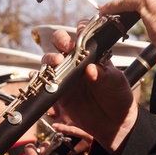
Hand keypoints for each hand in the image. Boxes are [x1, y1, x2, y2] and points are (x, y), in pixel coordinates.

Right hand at [46, 28, 138, 153]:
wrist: (114, 123)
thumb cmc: (118, 97)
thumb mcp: (116, 82)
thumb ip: (105, 74)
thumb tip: (91, 69)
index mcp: (93, 54)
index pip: (84, 35)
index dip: (80, 30)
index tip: (81, 33)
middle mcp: (77, 62)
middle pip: (61, 42)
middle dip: (60, 40)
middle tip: (67, 48)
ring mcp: (66, 76)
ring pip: (50, 60)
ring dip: (49, 58)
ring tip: (56, 63)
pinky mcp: (59, 92)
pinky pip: (43, 82)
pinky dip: (37, 78)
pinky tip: (38, 77)